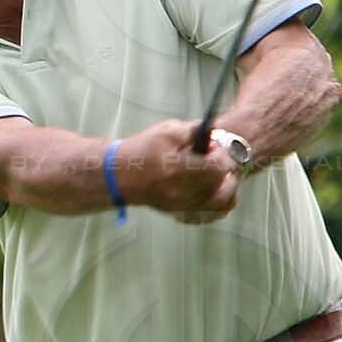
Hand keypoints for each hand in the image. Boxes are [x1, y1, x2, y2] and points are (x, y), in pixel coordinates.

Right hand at [118, 132, 239, 225]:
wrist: (116, 175)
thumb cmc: (140, 151)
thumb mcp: (167, 132)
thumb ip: (194, 130)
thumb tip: (214, 132)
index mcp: (179, 170)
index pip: (218, 168)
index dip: (222, 156)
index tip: (214, 147)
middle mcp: (182, 192)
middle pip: (223, 186)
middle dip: (225, 171)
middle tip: (217, 159)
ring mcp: (181, 205)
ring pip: (221, 202)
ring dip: (225, 187)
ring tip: (216, 174)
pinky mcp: (178, 212)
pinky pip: (210, 212)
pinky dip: (217, 200)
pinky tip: (211, 188)